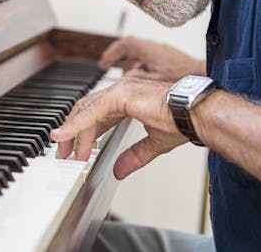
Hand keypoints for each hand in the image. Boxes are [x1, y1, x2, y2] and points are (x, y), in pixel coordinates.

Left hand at [50, 76, 188, 178]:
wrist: (196, 115)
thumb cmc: (183, 121)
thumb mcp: (153, 144)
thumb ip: (134, 156)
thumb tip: (119, 170)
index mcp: (128, 100)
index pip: (97, 114)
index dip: (84, 132)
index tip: (76, 150)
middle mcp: (122, 91)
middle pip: (87, 110)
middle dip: (72, 133)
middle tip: (64, 154)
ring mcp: (120, 90)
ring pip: (87, 112)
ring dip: (73, 133)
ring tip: (67, 154)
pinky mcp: (121, 95)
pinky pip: (92, 112)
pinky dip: (76, 125)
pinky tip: (65, 136)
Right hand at [98, 36, 204, 80]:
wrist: (202, 76)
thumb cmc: (183, 78)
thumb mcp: (154, 81)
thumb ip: (137, 78)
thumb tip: (124, 79)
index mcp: (150, 50)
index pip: (125, 43)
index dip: (112, 51)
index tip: (105, 62)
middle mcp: (155, 48)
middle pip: (131, 47)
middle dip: (118, 57)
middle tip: (109, 66)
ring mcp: (162, 51)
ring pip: (140, 53)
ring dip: (130, 63)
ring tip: (126, 77)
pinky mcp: (168, 57)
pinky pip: (149, 58)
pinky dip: (141, 66)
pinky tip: (142, 79)